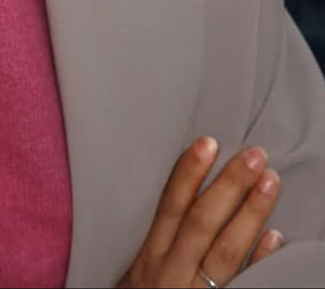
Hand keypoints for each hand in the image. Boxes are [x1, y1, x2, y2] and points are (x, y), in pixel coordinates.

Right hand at [117, 137, 284, 287]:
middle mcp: (171, 272)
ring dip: (249, 213)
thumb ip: (161, 239)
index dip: (188, 174)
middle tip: (255, 154)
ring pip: (224, 251)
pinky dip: (259, 261)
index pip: (170, 207)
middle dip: (228, 186)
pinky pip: (241, 286)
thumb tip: (182, 194)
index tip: (208, 142)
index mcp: (150, 255)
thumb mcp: (139, 268)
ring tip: (270, 181)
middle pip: (200, 223)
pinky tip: (276, 237)